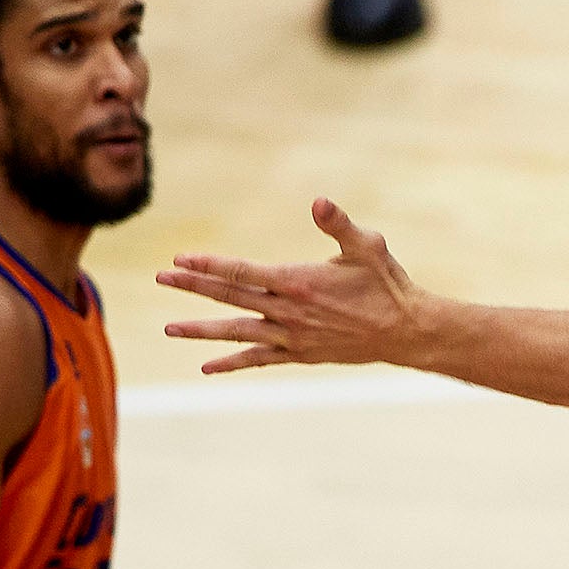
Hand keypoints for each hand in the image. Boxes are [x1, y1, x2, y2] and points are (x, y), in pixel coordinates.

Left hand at [160, 199, 428, 374]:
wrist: (406, 332)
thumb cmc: (387, 284)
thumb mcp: (368, 246)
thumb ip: (339, 224)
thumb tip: (318, 202)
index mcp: (297, 282)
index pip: (241, 272)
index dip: (208, 265)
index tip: (180, 260)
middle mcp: (288, 312)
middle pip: (229, 298)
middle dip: (192, 288)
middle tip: (161, 279)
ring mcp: (291, 337)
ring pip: (236, 332)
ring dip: (201, 330)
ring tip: (169, 329)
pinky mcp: (300, 354)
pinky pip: (259, 360)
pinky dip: (232, 363)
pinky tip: (208, 366)